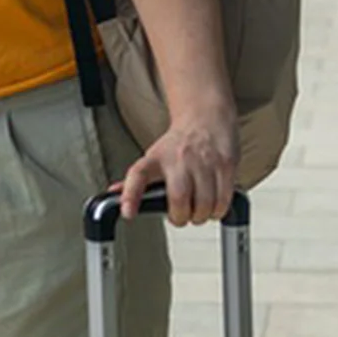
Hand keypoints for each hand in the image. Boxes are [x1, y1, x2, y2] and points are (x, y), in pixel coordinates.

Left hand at [117, 112, 239, 225]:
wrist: (205, 119)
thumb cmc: (177, 144)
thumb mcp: (152, 158)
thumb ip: (135, 180)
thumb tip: (113, 195)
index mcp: (155, 159)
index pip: (138, 176)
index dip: (130, 196)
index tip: (127, 213)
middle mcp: (178, 159)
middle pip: (178, 198)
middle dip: (180, 217)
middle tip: (180, 217)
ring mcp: (203, 163)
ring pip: (204, 204)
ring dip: (201, 216)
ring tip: (198, 211)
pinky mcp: (224, 166)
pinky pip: (223, 200)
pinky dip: (218, 211)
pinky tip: (213, 205)